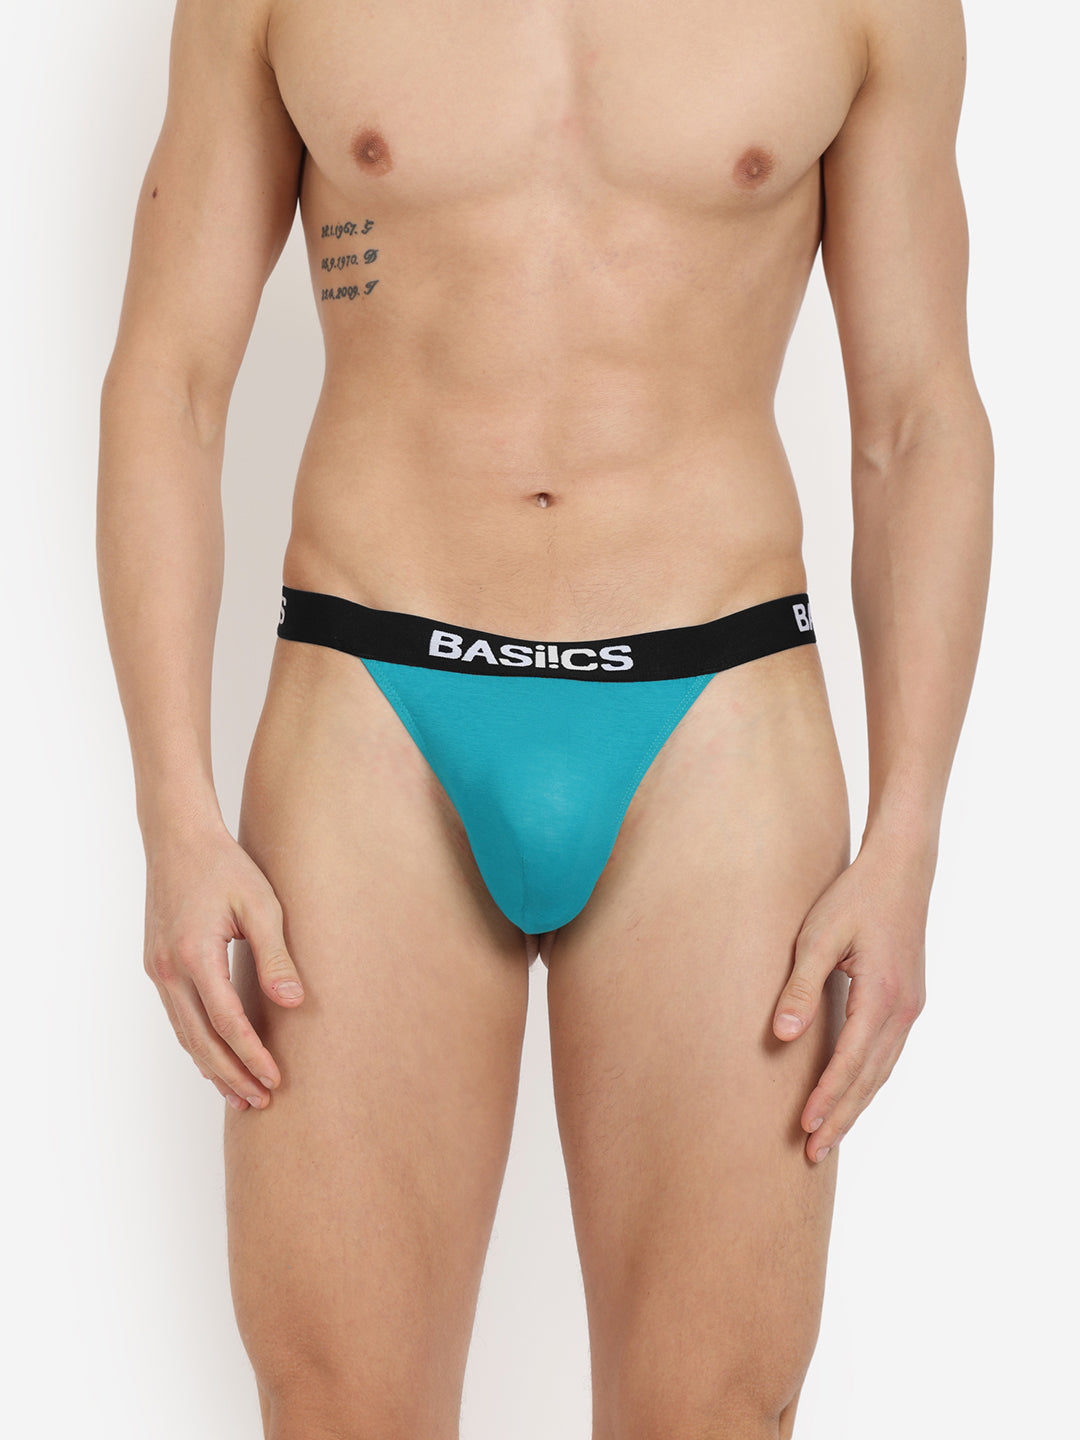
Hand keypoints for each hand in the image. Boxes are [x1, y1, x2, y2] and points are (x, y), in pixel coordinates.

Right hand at [143, 823, 303, 1109]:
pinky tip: (215, 1058)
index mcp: (194, 954)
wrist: (178, 838)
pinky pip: (178, 1017)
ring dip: (212, 1067)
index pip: (226, 1022)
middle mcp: (168, 969)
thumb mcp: (262, 906)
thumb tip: (293, 1003)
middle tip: (260, 1102)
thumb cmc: (225, 866)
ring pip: (184, 1034)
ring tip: (240, 1095)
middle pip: (200, 1040)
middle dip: (231, 1075)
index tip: (276, 1079)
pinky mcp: (157, 965)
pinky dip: (197, 1044)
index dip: (252, 1055)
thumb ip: (276, 956)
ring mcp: (157, 969)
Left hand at [772, 840, 930, 1161]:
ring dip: (856, 1104)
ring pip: (882, 1071)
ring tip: (829, 1135)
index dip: (827, 1099)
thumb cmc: (855, 897)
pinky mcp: (908, 1000)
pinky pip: (888, 1053)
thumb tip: (781, 1036)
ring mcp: (911, 1006)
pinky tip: (852, 1092)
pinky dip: (869, 1080)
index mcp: (881, 997)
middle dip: (841, 1117)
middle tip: (813, 1153)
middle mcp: (903, 1009)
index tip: (804, 1129)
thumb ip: (799, 988)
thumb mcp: (817, 938)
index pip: (850, 1063)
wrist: (902, 869)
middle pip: (870, 1079)